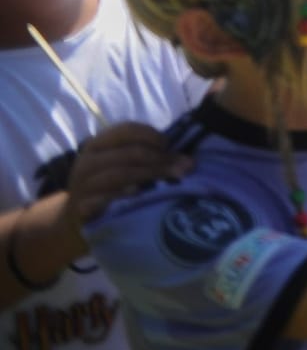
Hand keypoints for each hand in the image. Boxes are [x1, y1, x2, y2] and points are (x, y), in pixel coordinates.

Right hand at [61, 123, 191, 230]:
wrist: (76, 219)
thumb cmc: (109, 186)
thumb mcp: (123, 166)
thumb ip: (150, 157)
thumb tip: (188, 162)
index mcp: (97, 144)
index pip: (126, 130)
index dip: (151, 135)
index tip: (169, 145)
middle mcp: (87, 162)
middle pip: (129, 154)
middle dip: (160, 159)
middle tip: (184, 168)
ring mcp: (82, 186)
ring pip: (119, 174)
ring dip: (150, 175)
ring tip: (171, 179)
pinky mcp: (82, 208)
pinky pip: (103, 199)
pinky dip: (123, 195)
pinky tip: (140, 194)